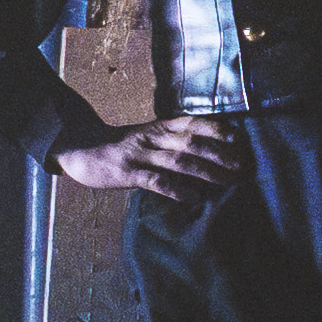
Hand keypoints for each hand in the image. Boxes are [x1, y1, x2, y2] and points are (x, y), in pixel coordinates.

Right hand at [48, 108, 244, 213]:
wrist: (80, 148)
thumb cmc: (120, 146)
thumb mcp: (147, 136)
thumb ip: (171, 140)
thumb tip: (205, 152)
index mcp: (158, 127)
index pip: (190, 122)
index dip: (215, 128)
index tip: (237, 137)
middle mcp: (152, 137)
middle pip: (191, 142)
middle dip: (219, 153)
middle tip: (242, 164)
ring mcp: (140, 155)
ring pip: (178, 161)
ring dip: (206, 171)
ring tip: (227, 180)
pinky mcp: (128, 173)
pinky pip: (156, 181)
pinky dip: (177, 190)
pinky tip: (194, 198)